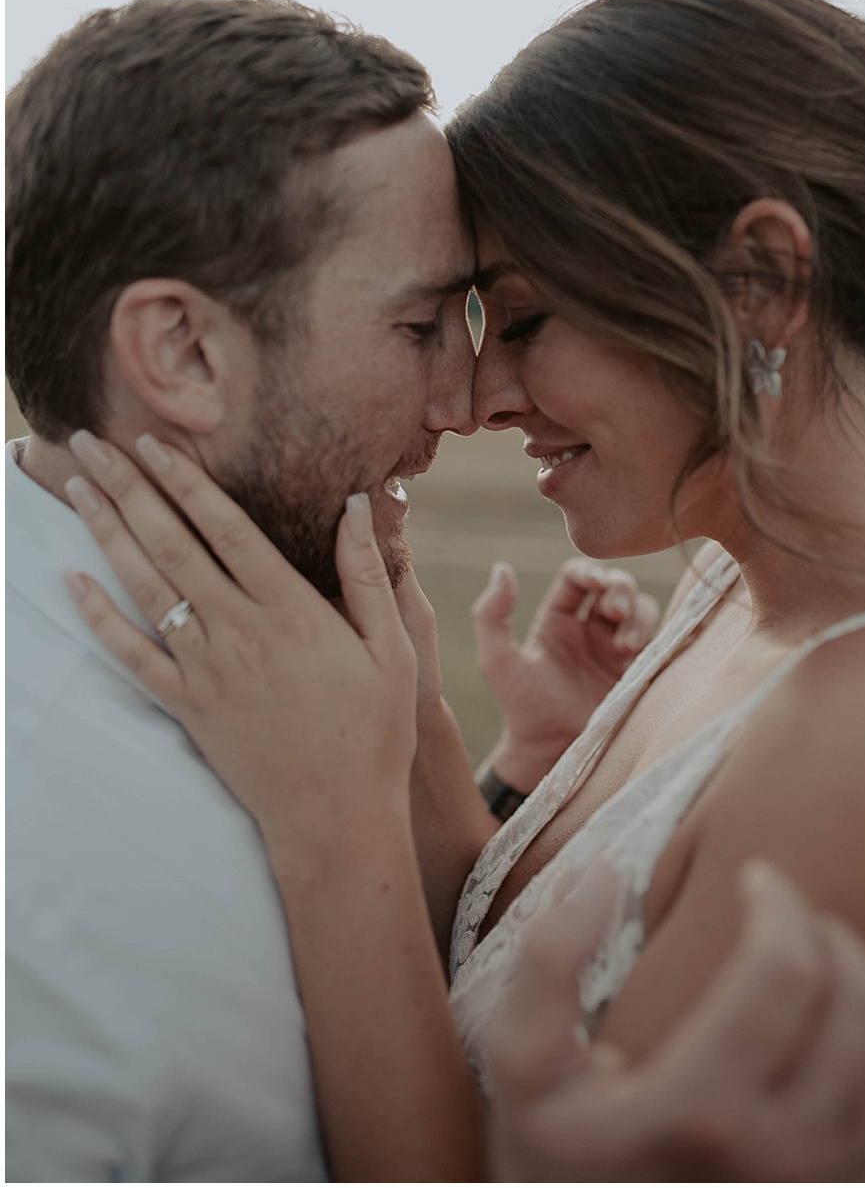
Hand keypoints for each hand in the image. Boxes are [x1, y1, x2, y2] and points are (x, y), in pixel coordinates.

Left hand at [59, 432, 417, 862]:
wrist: (334, 817)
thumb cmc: (374, 731)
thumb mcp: (394, 648)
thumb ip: (368, 574)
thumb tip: (358, 505)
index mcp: (293, 611)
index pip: (229, 530)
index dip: (187, 483)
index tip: (155, 444)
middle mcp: (241, 633)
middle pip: (174, 546)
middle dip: (130, 490)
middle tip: (92, 446)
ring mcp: (207, 671)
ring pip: (146, 588)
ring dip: (107, 533)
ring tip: (79, 489)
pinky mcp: (187, 707)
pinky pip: (131, 654)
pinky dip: (98, 615)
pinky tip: (73, 579)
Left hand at [477, 559, 661, 789]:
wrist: (553, 752)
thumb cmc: (523, 708)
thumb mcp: (498, 661)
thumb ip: (491, 616)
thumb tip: (502, 569)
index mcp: (558, 619)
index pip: (578, 576)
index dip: (590, 570)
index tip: (595, 581)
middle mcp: (590, 628)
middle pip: (616, 585)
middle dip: (620, 589)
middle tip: (614, 611)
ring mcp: (616, 648)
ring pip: (641, 608)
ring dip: (638, 615)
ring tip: (626, 643)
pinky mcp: (637, 668)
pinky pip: (657, 639)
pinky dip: (652, 636)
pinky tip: (636, 652)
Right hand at [484, 859, 864, 1182]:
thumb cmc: (559, 1170)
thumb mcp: (525, 1076)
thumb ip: (550, 965)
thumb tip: (602, 871)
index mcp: (697, 1113)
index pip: (784, 971)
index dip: (779, 902)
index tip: (757, 877)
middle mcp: (777, 1158)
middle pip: (858, 1006)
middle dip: (830, 938)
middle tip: (790, 919)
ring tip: (814, 971)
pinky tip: (841, 1041)